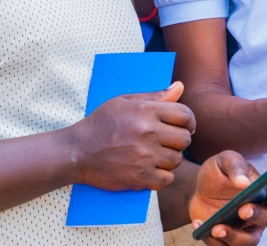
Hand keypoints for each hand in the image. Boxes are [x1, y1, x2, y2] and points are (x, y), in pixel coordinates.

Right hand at [70, 82, 194, 191]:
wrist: (77, 151)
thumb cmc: (101, 124)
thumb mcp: (124, 101)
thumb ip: (155, 95)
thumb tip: (180, 86)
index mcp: (145, 111)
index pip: (185, 115)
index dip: (189, 121)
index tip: (185, 127)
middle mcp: (147, 132)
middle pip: (184, 139)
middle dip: (179, 141)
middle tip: (168, 143)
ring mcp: (144, 156)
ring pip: (177, 160)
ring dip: (170, 159)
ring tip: (156, 156)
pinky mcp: (139, 177)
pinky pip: (167, 179)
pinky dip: (162, 177)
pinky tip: (152, 171)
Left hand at [189, 151, 266, 244]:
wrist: (198, 189)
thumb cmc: (218, 173)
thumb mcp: (224, 161)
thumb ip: (235, 166)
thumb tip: (244, 183)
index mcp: (264, 192)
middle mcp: (259, 213)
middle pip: (266, 219)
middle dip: (256, 215)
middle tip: (242, 209)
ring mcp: (244, 229)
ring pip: (248, 241)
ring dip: (234, 236)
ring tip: (216, 228)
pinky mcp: (227, 240)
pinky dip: (212, 240)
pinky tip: (199, 224)